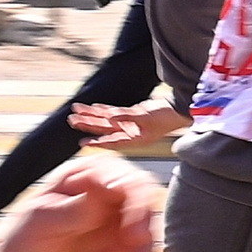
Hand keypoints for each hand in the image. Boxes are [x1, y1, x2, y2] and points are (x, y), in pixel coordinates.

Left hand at [0, 154, 163, 251]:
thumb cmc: (20, 245)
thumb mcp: (42, 221)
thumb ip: (75, 208)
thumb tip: (106, 192)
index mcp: (83, 178)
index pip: (117, 172)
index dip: (128, 187)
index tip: (126, 206)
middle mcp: (106, 197)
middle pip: (143, 196)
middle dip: (143, 218)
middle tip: (135, 239)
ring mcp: (118, 224)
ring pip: (149, 228)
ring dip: (145, 251)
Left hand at [69, 99, 189, 146]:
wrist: (179, 108)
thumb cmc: (167, 116)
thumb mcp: (146, 116)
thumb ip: (127, 115)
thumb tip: (110, 115)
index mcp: (135, 139)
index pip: (112, 142)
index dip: (97, 143)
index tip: (83, 143)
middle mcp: (130, 133)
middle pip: (104, 130)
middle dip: (88, 125)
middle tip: (73, 121)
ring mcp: (130, 124)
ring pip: (106, 121)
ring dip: (91, 116)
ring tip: (76, 112)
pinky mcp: (132, 115)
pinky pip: (114, 113)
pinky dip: (103, 110)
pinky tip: (93, 108)